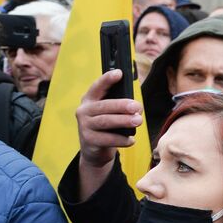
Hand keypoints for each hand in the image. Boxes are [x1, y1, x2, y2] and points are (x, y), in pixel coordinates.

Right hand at [75, 71, 141, 199]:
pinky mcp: (89, 141)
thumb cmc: (107, 126)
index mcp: (89, 100)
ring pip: (105, 121)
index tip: (119, 73)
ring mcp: (85, 126)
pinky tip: (131, 139)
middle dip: (121, 105)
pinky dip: (122, 139)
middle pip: (104, 106)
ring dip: (123, 121)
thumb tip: (135, 106)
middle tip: (137, 107)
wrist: (94, 149)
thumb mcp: (109, 112)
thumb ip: (118, 105)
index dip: (107, 79)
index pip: (97, 87)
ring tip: (138, 121)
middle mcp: (84, 111)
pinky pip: (108, 139)